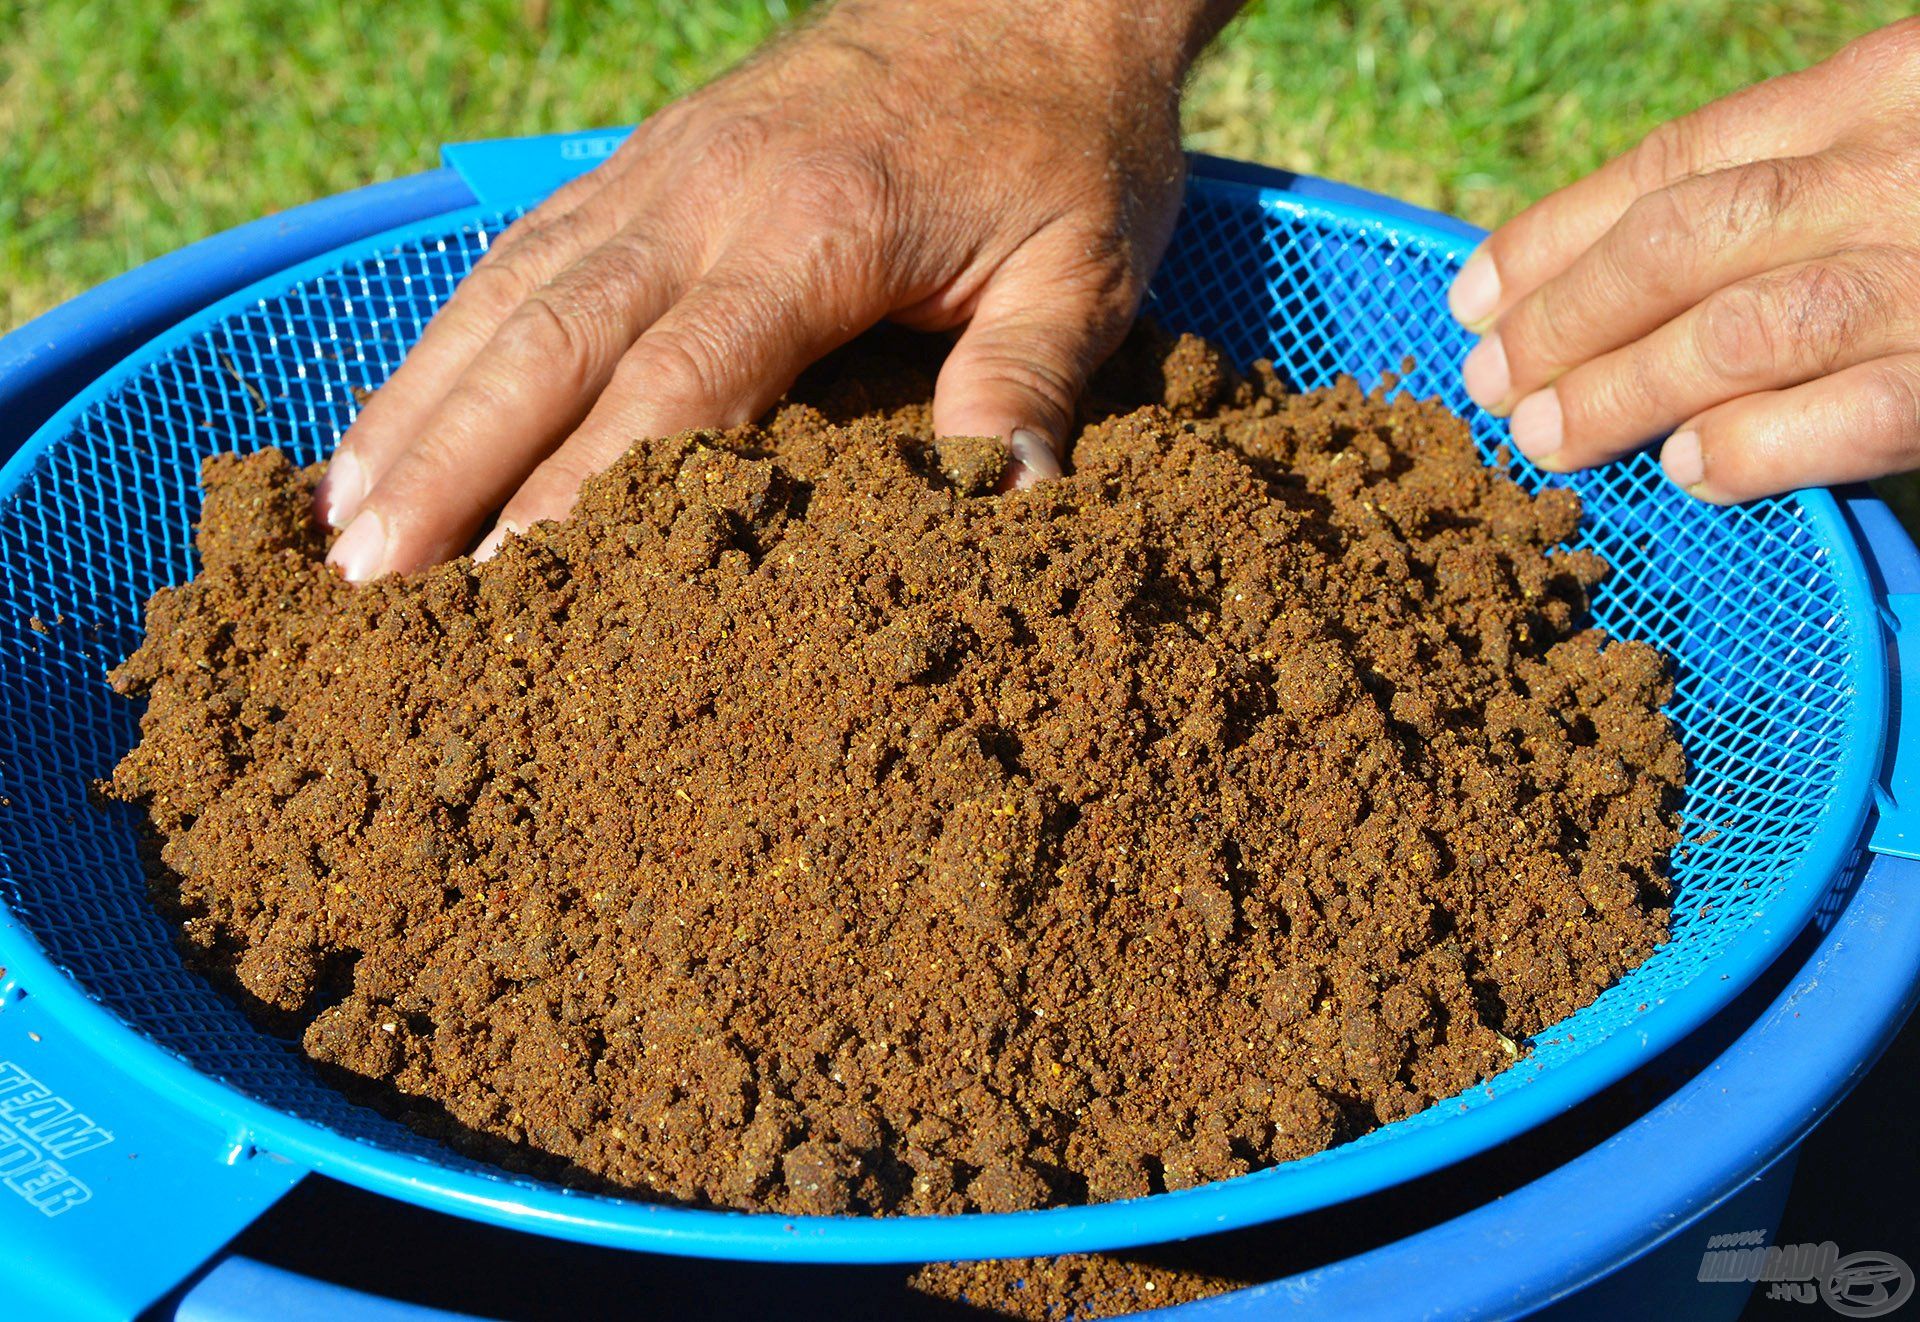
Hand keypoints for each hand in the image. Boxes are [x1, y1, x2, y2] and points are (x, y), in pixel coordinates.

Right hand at [318, 0, 1238, 580]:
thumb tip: (1006, 516)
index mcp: (808, 228)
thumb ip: (1027, 387)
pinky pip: (522, 253)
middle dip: (449, 466)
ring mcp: (660, 169)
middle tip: (366, 586)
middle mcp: (703, 193)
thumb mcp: (1079, 268)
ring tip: (340, 522)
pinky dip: (448, 341)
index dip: (581, 496)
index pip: (669, 389)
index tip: (509, 593)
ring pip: (506, 294)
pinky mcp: (646, 163)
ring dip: (418, 408)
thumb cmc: (1057, 142)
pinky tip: (400, 415)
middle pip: (545, 342)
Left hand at [1449, 19, 1919, 503]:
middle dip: (1563, 318)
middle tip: (1490, 382)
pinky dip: (1756, 443)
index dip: (1553, 237)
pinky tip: (1689, 469)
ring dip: (1620, 390)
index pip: (1675, 161)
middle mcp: (1893, 170)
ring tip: (1543, 438)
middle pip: (1680, 240)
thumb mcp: (1907, 147)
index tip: (1474, 299)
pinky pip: (1849, 414)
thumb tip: (1627, 281)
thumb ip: (1801, 184)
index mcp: (1874, 91)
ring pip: (1737, 330)